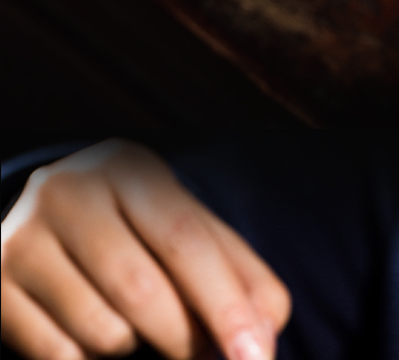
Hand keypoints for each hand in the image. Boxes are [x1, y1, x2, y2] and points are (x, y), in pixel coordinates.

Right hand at [1, 140, 290, 359]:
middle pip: (143, 289)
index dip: (226, 304)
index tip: (256, 356)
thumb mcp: (192, 227)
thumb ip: (239, 272)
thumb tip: (266, 331)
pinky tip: (99, 328)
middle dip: (187, 338)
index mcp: (130, 166)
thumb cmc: (143, 226)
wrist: (58, 210)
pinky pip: (58, 354)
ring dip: (138, 345)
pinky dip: (93, 357)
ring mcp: (24, 236)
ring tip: (142, 322)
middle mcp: (70, 190)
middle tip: (205, 354)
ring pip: (102, 329)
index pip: (186, 240)